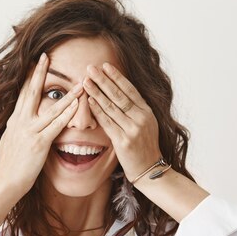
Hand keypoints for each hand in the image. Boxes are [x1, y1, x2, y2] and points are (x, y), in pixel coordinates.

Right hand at [0, 53, 83, 194]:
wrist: (5, 182)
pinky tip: (77, 105)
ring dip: (68, 94)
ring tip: (80, 82)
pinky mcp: (39, 143)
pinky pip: (56, 126)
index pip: (23, 93)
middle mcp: (21, 121)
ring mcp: (30, 131)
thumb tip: (18, 123)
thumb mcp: (9, 141)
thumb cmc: (9, 166)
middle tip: (47, 56)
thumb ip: (17, 129)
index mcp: (14, 120)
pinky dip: (67, 114)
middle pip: (32, 91)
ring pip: (51, 108)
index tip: (37, 62)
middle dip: (40, 72)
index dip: (30, 77)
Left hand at [83, 63, 161, 182]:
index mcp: (147, 112)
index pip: (130, 89)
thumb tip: (120, 94)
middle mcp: (141, 118)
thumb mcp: (146, 125)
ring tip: (86, 81)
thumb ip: (136, 111)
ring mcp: (133, 130)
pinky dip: (97, 111)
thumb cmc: (145, 148)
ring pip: (111, 107)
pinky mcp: (124, 141)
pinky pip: (107, 122)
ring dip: (96, 92)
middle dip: (103, 80)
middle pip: (119, 95)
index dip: (117, 77)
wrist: (150, 170)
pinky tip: (89, 101)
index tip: (106, 65)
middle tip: (91, 67)